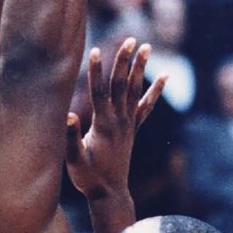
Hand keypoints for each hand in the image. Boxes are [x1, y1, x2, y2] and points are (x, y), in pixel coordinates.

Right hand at [65, 38, 166, 200]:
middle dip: (125, 61)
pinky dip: (156, 90)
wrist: (110, 194)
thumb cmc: (88, 178)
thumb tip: (68, 116)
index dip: (97, 71)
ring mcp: (129, 124)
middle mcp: (120, 121)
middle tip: (130, 39)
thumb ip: (71, 138)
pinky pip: (147, 106)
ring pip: (136, 90)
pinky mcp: (133, 129)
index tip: (96, 50)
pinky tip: (165, 77)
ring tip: (146, 46)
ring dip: (140, 68)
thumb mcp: (74, 160)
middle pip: (123, 85)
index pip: (100, 92)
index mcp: (104, 125)